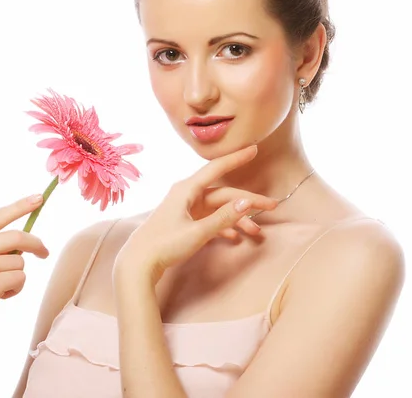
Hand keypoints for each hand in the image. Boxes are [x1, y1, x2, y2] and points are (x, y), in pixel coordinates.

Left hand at [113, 145, 278, 284]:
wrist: (138, 263)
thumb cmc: (164, 245)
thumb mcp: (197, 232)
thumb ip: (223, 217)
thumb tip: (247, 201)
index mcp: (186, 190)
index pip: (216, 169)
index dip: (236, 159)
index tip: (254, 149)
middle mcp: (186, 195)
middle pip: (223, 194)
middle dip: (248, 202)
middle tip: (272, 207)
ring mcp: (185, 209)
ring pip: (218, 209)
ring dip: (237, 219)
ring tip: (256, 232)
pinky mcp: (184, 222)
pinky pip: (209, 220)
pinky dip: (223, 227)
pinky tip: (236, 237)